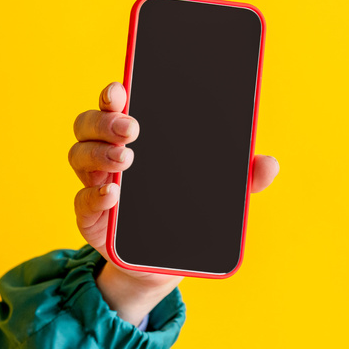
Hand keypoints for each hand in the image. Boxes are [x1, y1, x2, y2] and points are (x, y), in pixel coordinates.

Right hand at [69, 81, 279, 322]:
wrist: (164, 260)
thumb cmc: (183, 209)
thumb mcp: (214, 193)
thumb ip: (239, 178)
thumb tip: (269, 164)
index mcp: (134, 137)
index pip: (115, 105)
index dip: (113, 94)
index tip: (121, 89)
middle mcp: (107, 154)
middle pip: (88, 124)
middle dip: (105, 121)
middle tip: (132, 129)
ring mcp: (95, 183)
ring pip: (78, 155)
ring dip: (100, 154)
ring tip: (126, 160)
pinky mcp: (90, 217)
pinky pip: (81, 201)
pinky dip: (94, 195)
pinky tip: (112, 193)